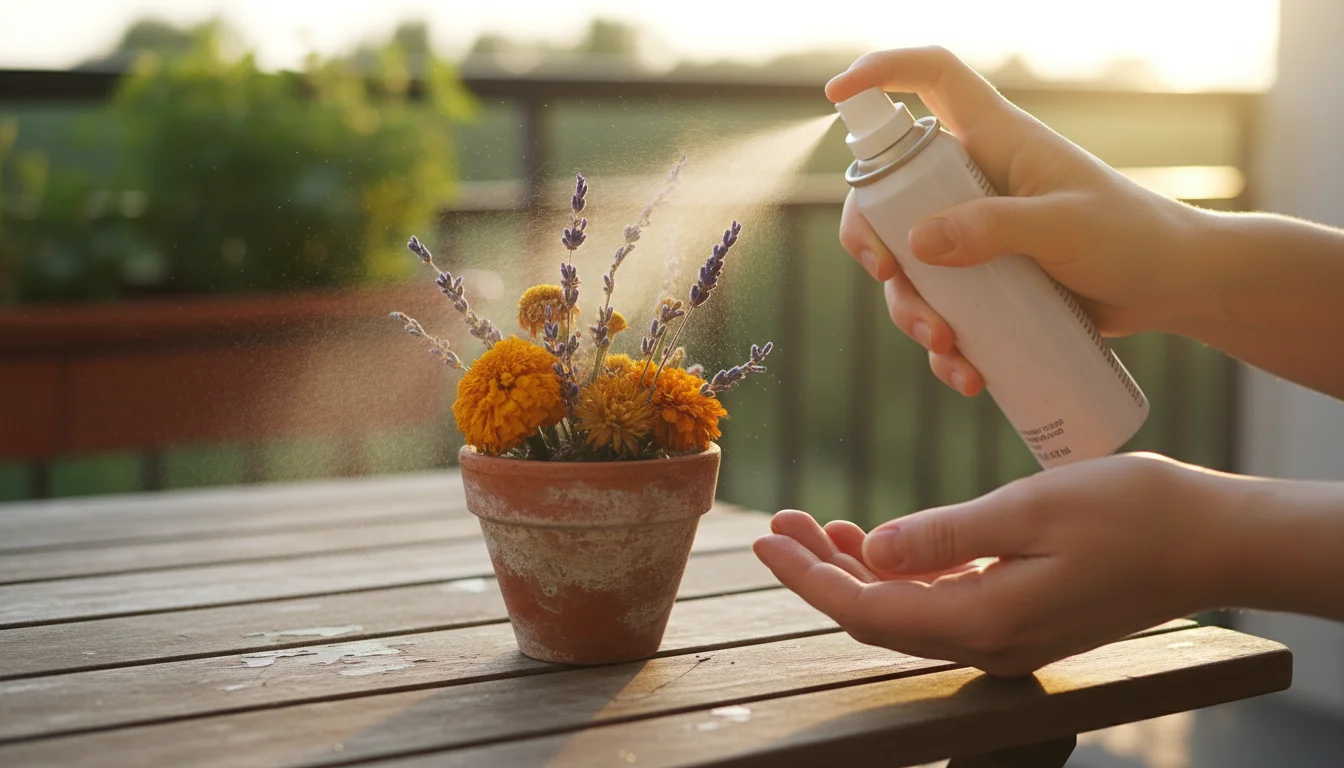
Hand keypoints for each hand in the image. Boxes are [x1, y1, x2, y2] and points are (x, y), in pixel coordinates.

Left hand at [753, 453, 1233, 676]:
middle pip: (876, 616)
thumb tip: (872, 554)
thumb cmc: (1130, 514)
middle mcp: (988, 643)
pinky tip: (879, 541)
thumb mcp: (1027, 510)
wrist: (1213, 541)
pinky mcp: (1023, 618)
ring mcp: (1007, 636)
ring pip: (906, 610)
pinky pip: (941, 603)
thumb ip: (942, 537)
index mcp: (982, 622)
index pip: (865, 609)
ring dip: (857, 570)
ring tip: (816, 525)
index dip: (807, 577)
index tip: (763, 541)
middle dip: (820, 571)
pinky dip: (903, 573)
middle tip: (781, 522)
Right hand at [828, 47, 1211, 395]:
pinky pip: (939, 311)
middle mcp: (972, 183)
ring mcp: (972, 234)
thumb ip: (994, 228)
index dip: (880, 73)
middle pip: (888, 193)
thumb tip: (916, 243)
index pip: (931, 78)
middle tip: (888, 276)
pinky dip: (943, 349)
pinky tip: (967, 375)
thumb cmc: (1131, 237)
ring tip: (947, 347)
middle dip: (871, 239)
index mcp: (994, 140)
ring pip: (907, 266)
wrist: (1170, 289)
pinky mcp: (982, 283)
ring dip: (911, 311)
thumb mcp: (1065, 227)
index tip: (836, 97)